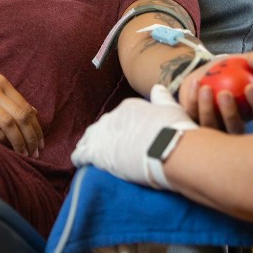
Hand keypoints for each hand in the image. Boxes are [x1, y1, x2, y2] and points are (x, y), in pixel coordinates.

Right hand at [0, 55, 43, 156]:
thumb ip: (7, 92)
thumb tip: (30, 110)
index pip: (25, 107)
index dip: (35, 127)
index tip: (39, 141)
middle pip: (20, 117)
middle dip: (31, 137)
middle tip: (35, 152)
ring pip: (7, 123)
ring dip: (18, 142)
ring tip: (23, 154)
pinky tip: (4, 148)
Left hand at [71, 85, 196, 187]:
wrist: (165, 148)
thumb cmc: (172, 130)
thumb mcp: (170, 108)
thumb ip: (162, 98)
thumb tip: (158, 88)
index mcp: (128, 107)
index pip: (119, 117)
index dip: (122, 128)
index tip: (126, 136)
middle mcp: (112, 118)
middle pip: (103, 126)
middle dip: (104, 136)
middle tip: (108, 148)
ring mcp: (102, 135)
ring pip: (89, 138)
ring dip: (89, 145)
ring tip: (90, 154)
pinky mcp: (96, 153)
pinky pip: (81, 154)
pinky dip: (80, 158)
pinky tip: (80, 163)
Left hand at [178, 50, 252, 132]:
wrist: (203, 72)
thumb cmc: (228, 70)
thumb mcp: (243, 61)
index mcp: (252, 111)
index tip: (250, 86)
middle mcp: (235, 123)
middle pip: (236, 127)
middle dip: (230, 113)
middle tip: (225, 93)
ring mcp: (215, 127)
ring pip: (213, 127)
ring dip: (208, 109)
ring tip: (206, 88)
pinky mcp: (196, 124)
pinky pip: (194, 116)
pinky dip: (193, 101)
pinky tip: (195, 84)